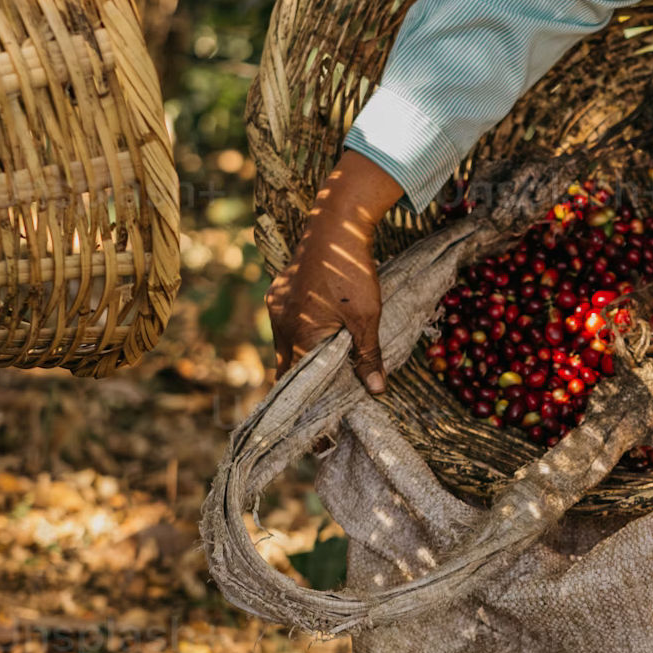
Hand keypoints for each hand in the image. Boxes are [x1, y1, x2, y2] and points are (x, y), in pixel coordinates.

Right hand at [265, 151, 403, 392]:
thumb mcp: (367, 317)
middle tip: (324, 402)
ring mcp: (276, 308)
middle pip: (288, 367)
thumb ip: (368, 355)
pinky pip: (286, 324)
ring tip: (325, 369)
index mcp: (297, 336)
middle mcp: (279, 325)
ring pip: (286, 345)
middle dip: (305, 385)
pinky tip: (319, 334)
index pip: (300, 384)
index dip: (313, 404)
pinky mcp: (278, 294)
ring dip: (303, 357)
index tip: (324, 425)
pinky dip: (301, 335)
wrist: (335, 226)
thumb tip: (376, 391)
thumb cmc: (352, 273)